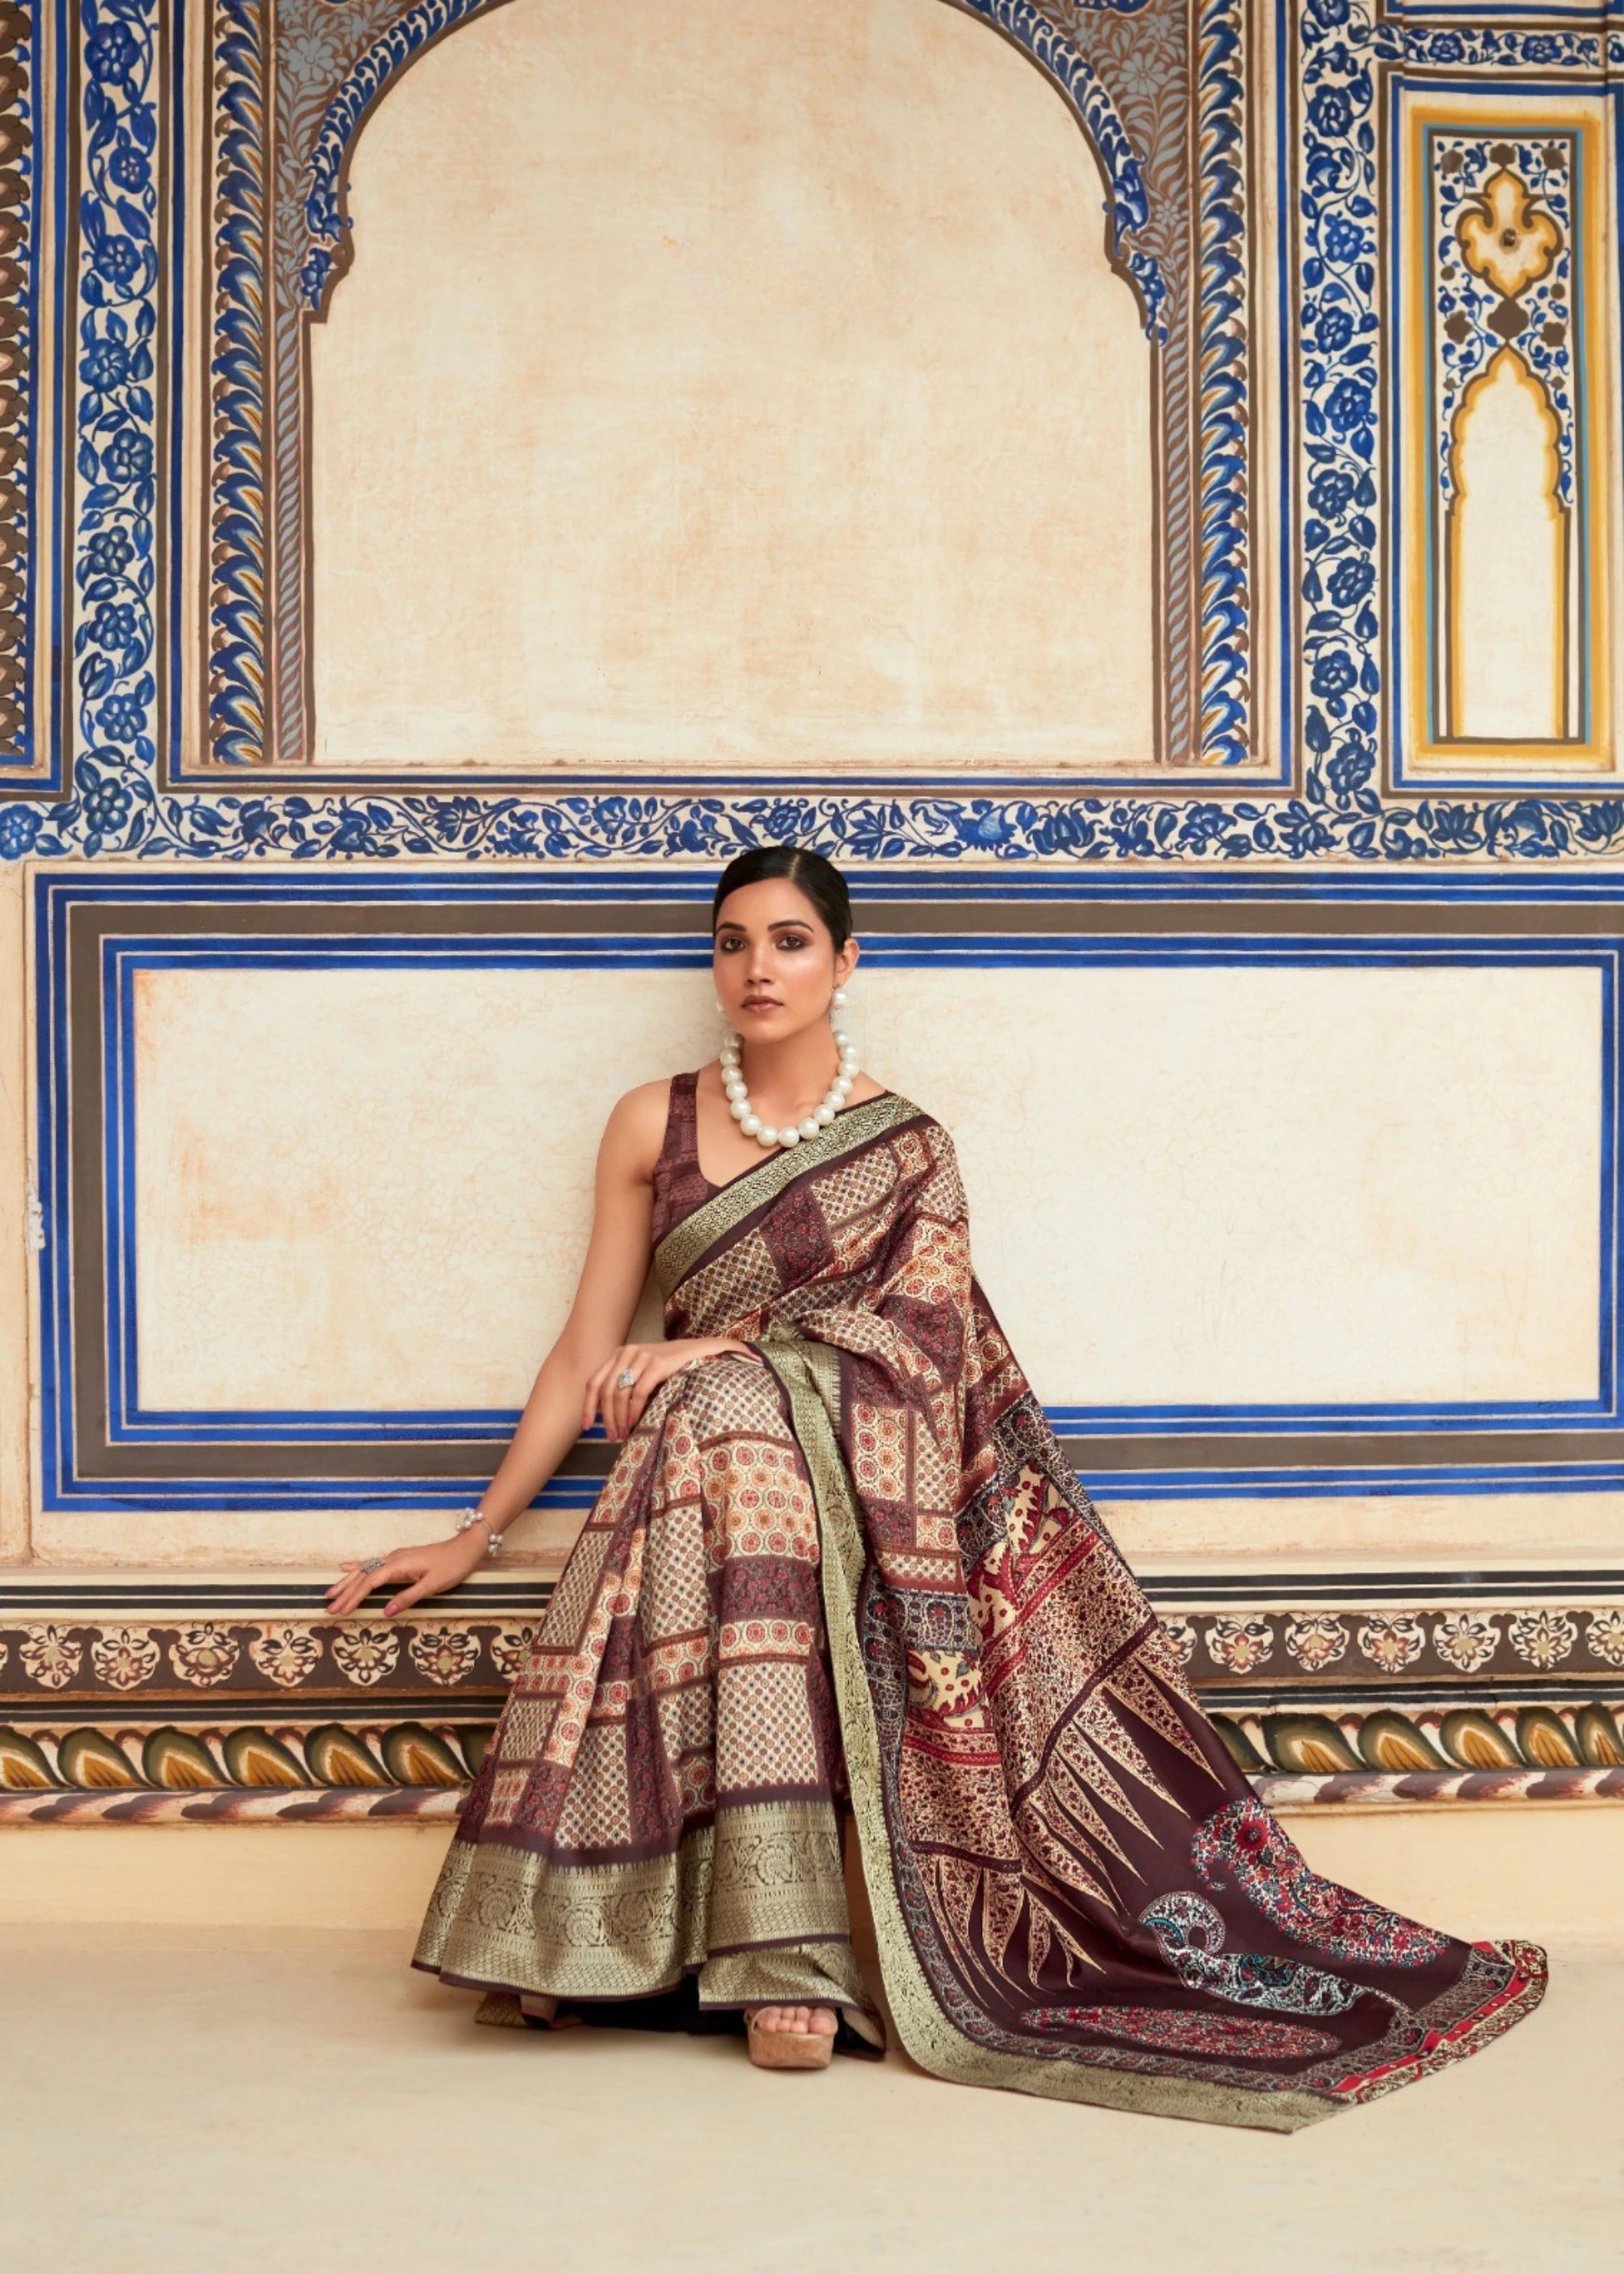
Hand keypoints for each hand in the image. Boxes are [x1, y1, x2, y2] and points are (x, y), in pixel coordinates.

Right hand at [324, 1526, 489, 1618]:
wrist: (466, 1548)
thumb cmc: (452, 1566)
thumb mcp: (433, 1585)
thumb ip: (408, 1598)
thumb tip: (385, 1611)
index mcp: (399, 1565)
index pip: (369, 1583)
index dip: (353, 1598)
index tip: (340, 1610)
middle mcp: (393, 1559)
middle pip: (363, 1576)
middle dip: (345, 1592)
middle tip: (328, 1607)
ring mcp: (395, 1557)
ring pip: (365, 1569)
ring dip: (347, 1582)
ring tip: (330, 1592)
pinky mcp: (400, 1559)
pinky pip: (373, 1563)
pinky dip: (357, 1566)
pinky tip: (345, 1567)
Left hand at [582, 1336, 759, 1440]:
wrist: (700, 1351)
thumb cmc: (669, 1368)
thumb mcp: (642, 1373)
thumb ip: (624, 1385)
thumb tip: (603, 1413)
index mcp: (619, 1354)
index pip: (594, 1382)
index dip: (587, 1406)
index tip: (587, 1427)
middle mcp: (627, 1352)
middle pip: (606, 1391)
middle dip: (607, 1418)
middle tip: (612, 1437)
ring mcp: (642, 1356)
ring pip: (620, 1393)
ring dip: (619, 1418)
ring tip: (623, 1434)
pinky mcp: (657, 1363)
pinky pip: (638, 1392)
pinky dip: (633, 1411)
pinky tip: (634, 1423)